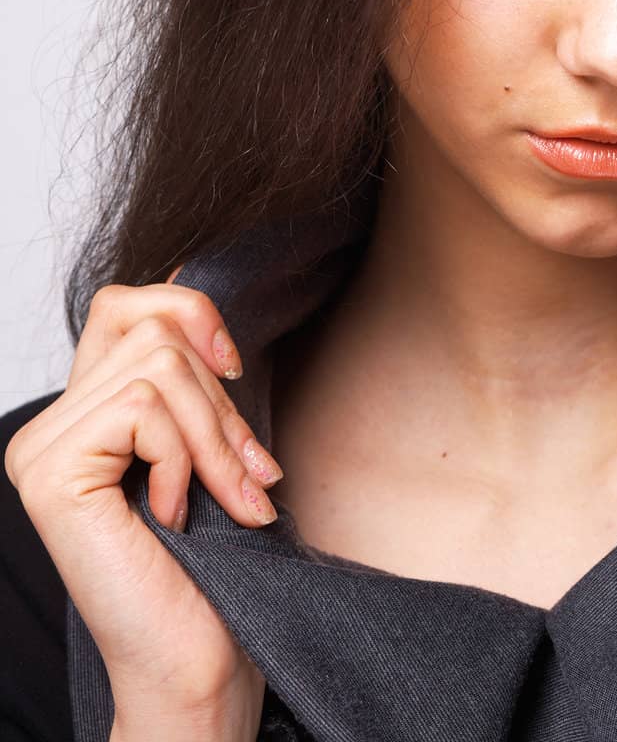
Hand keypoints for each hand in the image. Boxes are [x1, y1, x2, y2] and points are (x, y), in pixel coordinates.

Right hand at [3, 264, 281, 727]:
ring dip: (215, 436)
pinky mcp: (51, 474)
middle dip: (221, 401)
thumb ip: (190, 374)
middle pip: (153, 332)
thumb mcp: (208, 441)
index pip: (123, 304)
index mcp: (82, 413)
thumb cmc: (213, 564)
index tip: (235, 372)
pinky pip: (141, 406)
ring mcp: (40, 449)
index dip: (189, 314)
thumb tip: (193, 281)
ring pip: (155, 366)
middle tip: (249, 474)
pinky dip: (183, 457)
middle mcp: (48, 427)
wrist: (199, 660)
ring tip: (230, 499)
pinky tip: (176, 516)